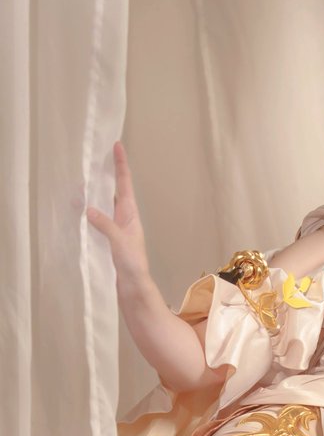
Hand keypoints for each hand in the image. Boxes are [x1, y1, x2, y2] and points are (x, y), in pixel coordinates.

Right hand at [86, 142, 150, 291]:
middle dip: (104, 176)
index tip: (117, 146)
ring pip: (103, 206)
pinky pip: (96, 221)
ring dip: (93, 195)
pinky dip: (88, 214)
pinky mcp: (108, 241)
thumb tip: (88, 208)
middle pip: (114, 191)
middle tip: (93, 160)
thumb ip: (105, 224)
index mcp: (131, 215)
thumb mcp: (120, 242)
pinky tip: (78, 211)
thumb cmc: (133, 266)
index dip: (121, 165)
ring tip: (79, 184)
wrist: (134, 289)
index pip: (125, 184)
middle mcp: (124, 219)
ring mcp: (116, 230)